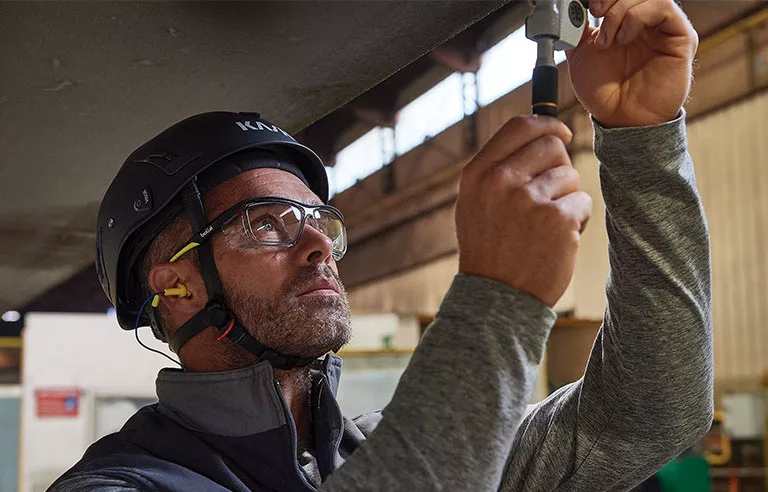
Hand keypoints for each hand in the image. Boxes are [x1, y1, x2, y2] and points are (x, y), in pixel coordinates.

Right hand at [456, 116, 591, 306]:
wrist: (496, 299)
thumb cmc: (488, 250)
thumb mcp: (475, 204)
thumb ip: (498, 168)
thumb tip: (543, 132)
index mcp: (477, 174)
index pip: (520, 126)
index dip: (547, 124)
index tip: (562, 135)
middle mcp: (500, 181)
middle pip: (552, 146)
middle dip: (559, 167)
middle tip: (551, 196)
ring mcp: (529, 200)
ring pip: (570, 176)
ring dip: (567, 199)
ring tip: (546, 227)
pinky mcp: (558, 220)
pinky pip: (584, 202)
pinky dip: (578, 220)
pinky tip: (557, 241)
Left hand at [567, 0, 698, 127]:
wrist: (619, 119)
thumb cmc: (604, 91)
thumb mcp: (580, 54)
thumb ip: (578, 29)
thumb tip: (573, 9)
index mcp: (625, 22)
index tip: (589, 7)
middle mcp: (646, 22)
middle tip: (596, 12)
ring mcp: (664, 28)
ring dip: (621, 11)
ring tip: (608, 39)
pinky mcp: (680, 38)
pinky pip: (665, 10)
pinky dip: (637, 17)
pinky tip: (624, 38)